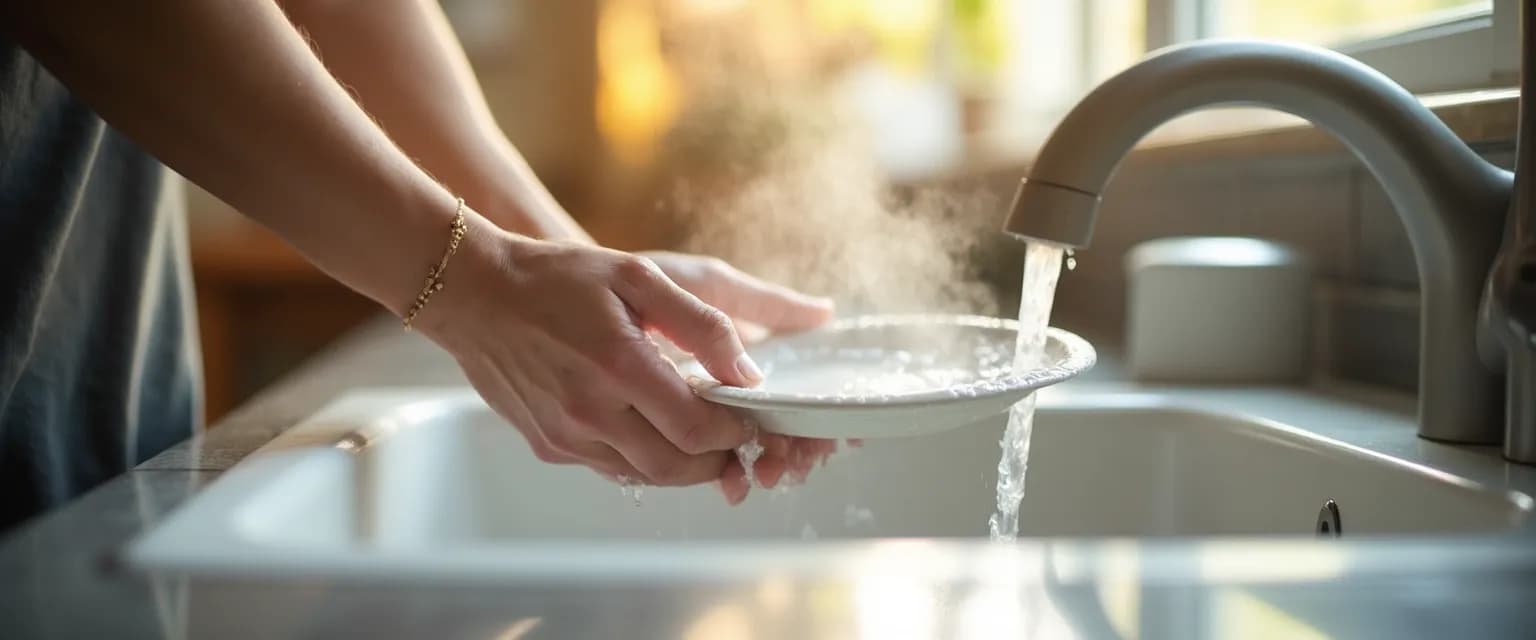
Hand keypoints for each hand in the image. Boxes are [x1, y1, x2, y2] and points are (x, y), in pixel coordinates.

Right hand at [414, 225, 831, 503]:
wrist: (474, 293)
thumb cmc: (556, 278)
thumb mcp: (640, 277)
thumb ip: (702, 324)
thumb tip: (747, 372)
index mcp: (620, 366)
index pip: (698, 428)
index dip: (735, 432)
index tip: (749, 419)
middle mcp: (590, 410)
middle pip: (676, 466)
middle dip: (716, 460)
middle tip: (734, 441)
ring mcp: (565, 434)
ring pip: (644, 475)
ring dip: (682, 466)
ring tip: (700, 440)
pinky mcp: (548, 444)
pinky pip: (608, 467)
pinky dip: (641, 460)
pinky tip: (651, 432)